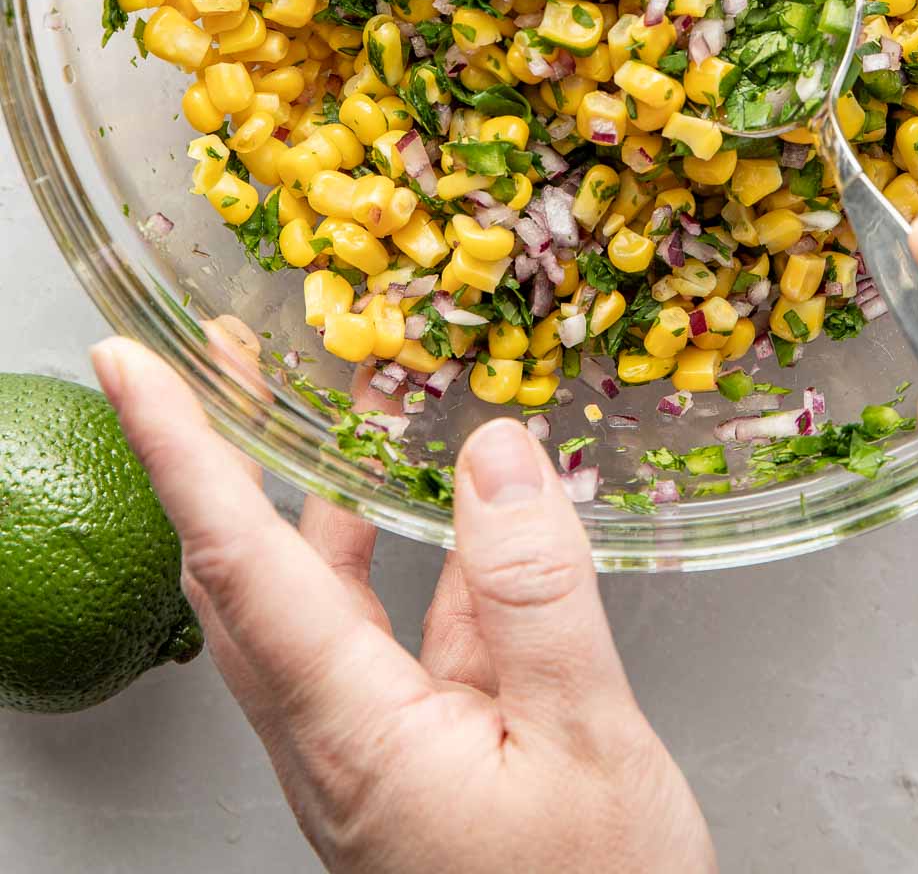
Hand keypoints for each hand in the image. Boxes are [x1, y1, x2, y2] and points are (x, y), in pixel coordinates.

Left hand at [90, 338, 714, 873]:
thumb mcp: (586, 739)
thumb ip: (534, 591)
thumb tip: (492, 453)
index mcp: (351, 732)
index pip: (235, 563)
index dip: (177, 452)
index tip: (130, 369)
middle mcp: (331, 737)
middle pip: (237, 573)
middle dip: (214, 454)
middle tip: (220, 360)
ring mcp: (365, 750)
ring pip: (307, 600)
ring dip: (312, 500)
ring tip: (343, 411)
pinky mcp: (409, 758)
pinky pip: (387, 634)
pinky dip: (408, 559)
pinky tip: (463, 519)